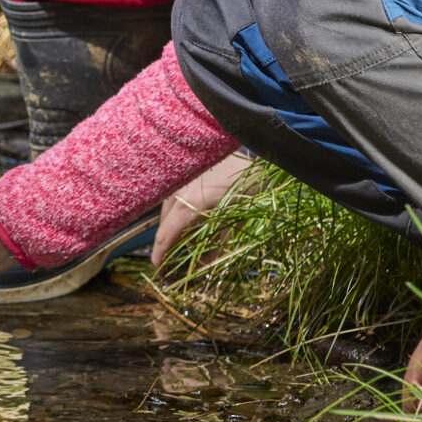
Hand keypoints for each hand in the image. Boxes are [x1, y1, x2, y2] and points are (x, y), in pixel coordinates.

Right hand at [151, 151, 254, 271]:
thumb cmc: (252, 187)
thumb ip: (218, 249)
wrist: (261, 150)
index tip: (160, 271)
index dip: (160, 256)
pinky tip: (190, 220)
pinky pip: (174, 196)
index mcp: (192, 202)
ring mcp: (181, 177)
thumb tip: (202, 271)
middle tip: (174, 264)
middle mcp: (180, 188)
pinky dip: (178, 212)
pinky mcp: (187, 171)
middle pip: (164, 224)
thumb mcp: (238, 222)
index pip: (166, 234)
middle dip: (166, 246)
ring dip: (172, 228)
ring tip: (183, 244)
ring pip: (167, 209)